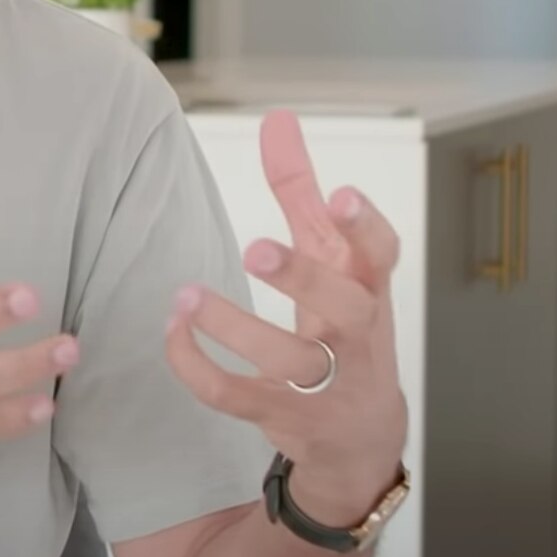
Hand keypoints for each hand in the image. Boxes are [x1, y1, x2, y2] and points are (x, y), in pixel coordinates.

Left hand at [164, 112, 409, 526]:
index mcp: (369, 289)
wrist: (360, 436)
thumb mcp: (332, 260)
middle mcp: (355, 336)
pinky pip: (236, 395)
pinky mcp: (284, 414)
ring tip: (187, 294)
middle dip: (303, 279)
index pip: (382, 256)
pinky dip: (197, 366)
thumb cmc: (343, 327)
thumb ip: (302, 192)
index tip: (342, 194)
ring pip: (286, 358)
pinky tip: (174, 331)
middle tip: (255, 247)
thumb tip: (278, 120)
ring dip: (233, 328)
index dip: (365, 227)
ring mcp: (324, 382)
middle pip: (344, 309)